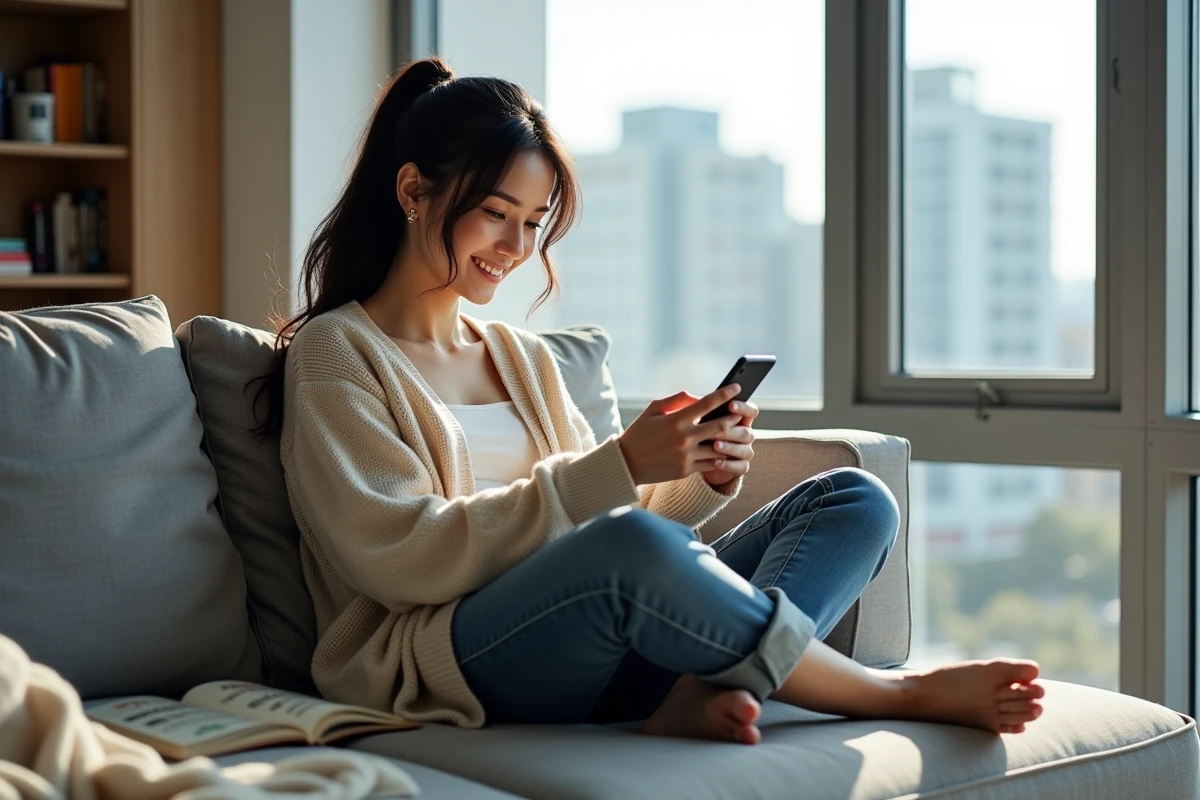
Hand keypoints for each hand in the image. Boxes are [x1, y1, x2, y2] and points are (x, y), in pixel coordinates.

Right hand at [616, 384, 743, 484]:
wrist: (626, 463)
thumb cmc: (639, 432)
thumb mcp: (653, 409)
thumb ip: (677, 399)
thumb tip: (699, 397)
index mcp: (675, 420)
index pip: (706, 403)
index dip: (725, 394)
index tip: (737, 387)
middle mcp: (684, 438)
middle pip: (720, 425)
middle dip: (734, 417)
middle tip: (741, 411)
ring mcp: (686, 456)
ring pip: (719, 446)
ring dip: (730, 438)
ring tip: (736, 432)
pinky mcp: (686, 470)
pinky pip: (711, 463)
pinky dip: (720, 456)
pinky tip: (724, 450)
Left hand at [702, 400, 758, 485]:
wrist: (699, 460)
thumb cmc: (699, 435)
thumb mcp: (697, 420)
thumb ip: (699, 408)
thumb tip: (695, 399)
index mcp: (739, 419)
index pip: (750, 411)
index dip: (743, 407)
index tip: (730, 404)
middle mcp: (745, 434)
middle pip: (746, 431)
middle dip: (731, 430)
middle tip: (716, 429)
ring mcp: (745, 451)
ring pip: (744, 450)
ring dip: (729, 447)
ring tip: (715, 445)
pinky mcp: (741, 466)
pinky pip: (740, 466)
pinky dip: (728, 464)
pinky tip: (717, 462)